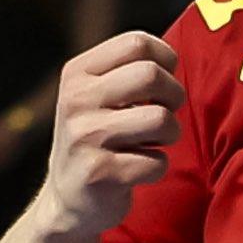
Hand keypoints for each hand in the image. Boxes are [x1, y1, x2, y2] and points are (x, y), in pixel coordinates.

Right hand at [34, 29, 179, 240]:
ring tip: (155, 142)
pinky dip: (157, 167)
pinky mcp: (99, 173)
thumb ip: (128, 70)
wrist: (67, 199)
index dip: (165, 60)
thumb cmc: (96, 138)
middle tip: (166, 112)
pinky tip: (139, 169)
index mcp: (77, 73)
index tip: (163, 82)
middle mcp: (76, 101)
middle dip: (173, 95)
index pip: (137, 43)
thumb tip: (175, 56)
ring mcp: (85, 137)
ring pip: (160, 119)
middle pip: (150, 75)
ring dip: (170, 133)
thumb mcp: (96, 96)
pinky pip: (156, 162)